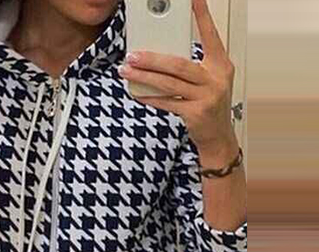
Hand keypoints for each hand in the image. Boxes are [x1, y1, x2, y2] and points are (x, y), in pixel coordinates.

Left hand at [118, 0, 235, 150]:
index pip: (210, 36)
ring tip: (128, 71)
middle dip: (152, 59)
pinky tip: (138, 94)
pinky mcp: (195, 113)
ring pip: (169, 83)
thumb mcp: (208, 82)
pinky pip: (168, 103)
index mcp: (221, 65)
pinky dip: (151, 98)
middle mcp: (216, 79)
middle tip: (133, 54)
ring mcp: (207, 97)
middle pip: (179, 64)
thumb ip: (191, 68)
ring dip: (145, 77)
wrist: (218, 137)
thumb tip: (159, 58)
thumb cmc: (209, 105)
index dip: (202, 17)